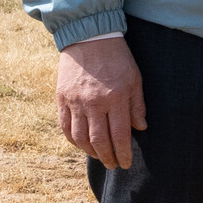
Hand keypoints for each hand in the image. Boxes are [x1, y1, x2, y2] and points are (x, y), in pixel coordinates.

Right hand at [57, 34, 146, 169]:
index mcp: (115, 98)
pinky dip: (72, 140)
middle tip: (113, 165)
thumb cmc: (117, 58)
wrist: (89, 37)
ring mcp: (75, 101)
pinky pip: (64, 126)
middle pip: (99, 141)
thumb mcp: (135, 78)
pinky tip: (81, 144)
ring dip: (90, 152)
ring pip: (80, 138)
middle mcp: (94, 103)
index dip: (123, 153)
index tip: (126, 163)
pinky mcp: (61, 98)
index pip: (120, 135)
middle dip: (107, 157)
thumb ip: (137, 105)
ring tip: (99, 156)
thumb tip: (140, 128)